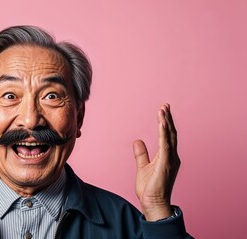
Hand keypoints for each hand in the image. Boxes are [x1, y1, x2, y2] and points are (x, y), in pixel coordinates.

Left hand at [133, 103, 179, 220]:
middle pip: (170, 133)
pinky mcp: (166, 164)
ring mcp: (170, 160)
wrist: (152, 202)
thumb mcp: (143, 166)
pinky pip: (165, 145)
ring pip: (169, 137)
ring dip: (166, 123)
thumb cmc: (149, 187)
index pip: (166, 136)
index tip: (163, 110)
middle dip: (168, 119)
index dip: (165, 123)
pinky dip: (164, 134)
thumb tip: (138, 141)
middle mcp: (171, 156)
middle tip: (165, 105)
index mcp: (166, 156)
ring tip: (163, 110)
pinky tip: (162, 124)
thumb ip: (141, 153)